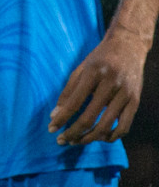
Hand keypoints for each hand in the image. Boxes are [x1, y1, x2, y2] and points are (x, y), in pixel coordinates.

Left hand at [48, 27, 148, 143]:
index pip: (75, 102)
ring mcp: (126, 94)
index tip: (50, 129)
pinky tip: (99, 137)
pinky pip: (125, 126)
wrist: (129, 46)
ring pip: (107, 126)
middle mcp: (112, 84)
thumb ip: (68, 92)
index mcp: (94, 73)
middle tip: (61, 141)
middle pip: (90, 117)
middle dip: (73, 132)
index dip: (62, 118)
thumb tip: (55, 116)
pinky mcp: (135, 101)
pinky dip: (112, 136)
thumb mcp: (81, 69)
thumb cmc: (100, 58)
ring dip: (90, 138)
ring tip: (76, 141)